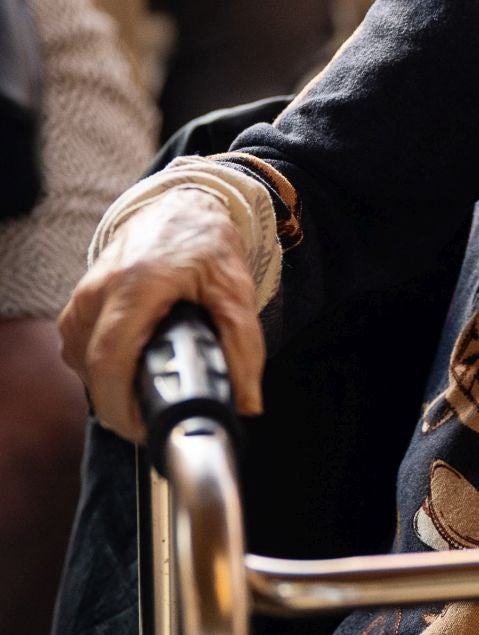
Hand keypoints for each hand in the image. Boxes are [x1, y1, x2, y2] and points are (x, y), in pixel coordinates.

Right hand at [59, 189, 264, 444]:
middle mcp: (99, 290)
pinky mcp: (76, 305)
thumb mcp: (235, 288)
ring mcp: (82, 297)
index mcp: (136, 283)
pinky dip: (102, 370)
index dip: (123, 404)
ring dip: (111, 389)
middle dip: (121, 407)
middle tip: (155, 422)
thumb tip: (246, 402)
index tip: (147, 428)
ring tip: (150, 393)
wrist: (179, 206)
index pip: (111, 357)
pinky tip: (132, 370)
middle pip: (92, 369)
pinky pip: (79, 352)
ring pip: (82, 365)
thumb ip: (244, 345)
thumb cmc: (205, 242)